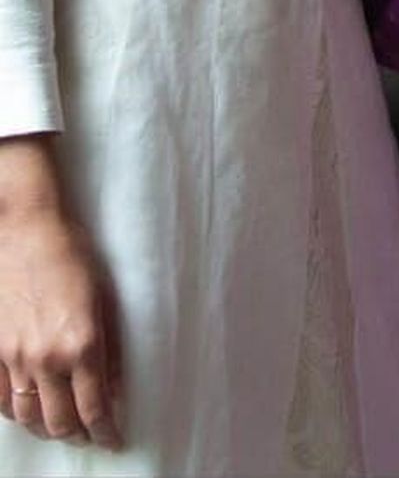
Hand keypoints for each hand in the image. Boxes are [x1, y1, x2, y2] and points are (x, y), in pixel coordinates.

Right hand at [0, 196, 121, 448]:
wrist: (25, 229)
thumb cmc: (71, 253)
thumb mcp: (105, 296)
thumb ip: (110, 346)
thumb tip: (115, 387)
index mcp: (82, 344)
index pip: (94, 409)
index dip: (105, 432)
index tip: (114, 440)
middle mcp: (47, 358)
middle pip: (60, 422)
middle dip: (78, 436)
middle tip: (90, 436)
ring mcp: (15, 358)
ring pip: (27, 418)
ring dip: (47, 429)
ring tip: (62, 428)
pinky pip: (0, 400)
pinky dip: (15, 414)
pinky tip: (28, 411)